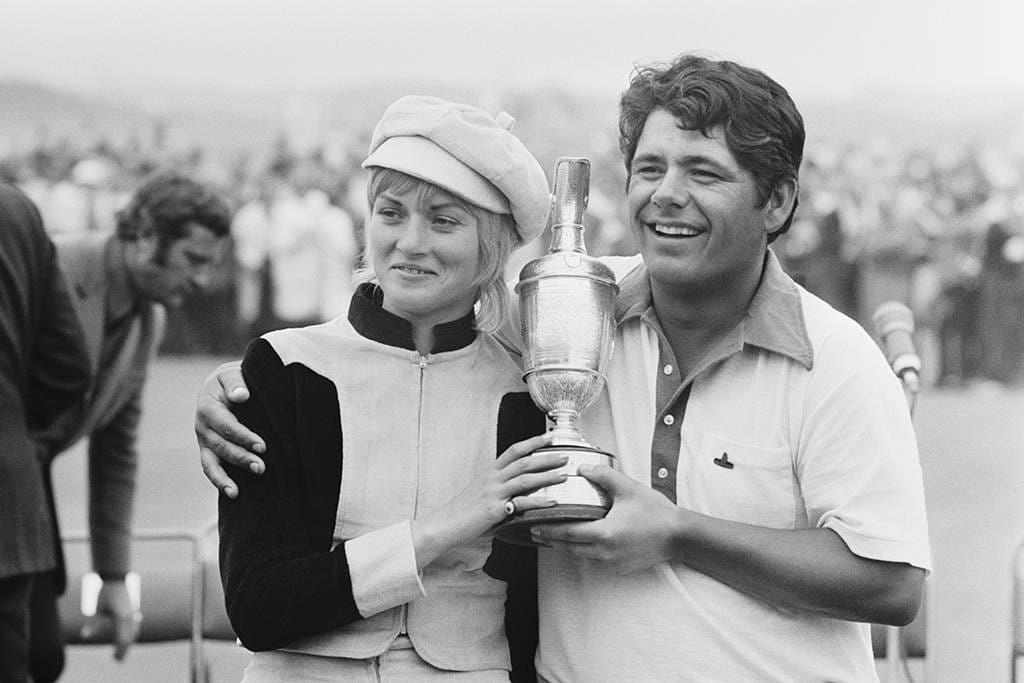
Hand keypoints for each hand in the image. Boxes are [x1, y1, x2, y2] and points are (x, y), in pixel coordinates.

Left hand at [80, 578, 140, 660]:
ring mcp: (133, 613)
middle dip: (124, 649)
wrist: (116, 576)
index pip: (123, 640)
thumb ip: (94, 624)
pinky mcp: (133, 610)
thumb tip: (85, 636)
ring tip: (121, 650)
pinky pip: (134, 625)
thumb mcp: (97, 609)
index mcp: (122, 618)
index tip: (115, 659)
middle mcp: (131, 616)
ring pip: (134, 632)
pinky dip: (131, 633)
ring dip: (129, 642)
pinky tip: (129, 636)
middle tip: (117, 660)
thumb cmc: (105, 592)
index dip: (120, 651)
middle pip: (130, 638)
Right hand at [195, 361, 265, 497]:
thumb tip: (242, 396)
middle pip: (221, 446)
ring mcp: (204, 441)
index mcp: (208, 407)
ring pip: (212, 462)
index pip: (226, 425)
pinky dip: (219, 481)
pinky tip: (233, 493)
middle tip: (261, 467)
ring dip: (226, 477)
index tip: (262, 446)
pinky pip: (210, 468)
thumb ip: (236, 382)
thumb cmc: (233, 380)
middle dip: (241, 458)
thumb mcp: (231, 374)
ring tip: (237, 491)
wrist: (224, 385)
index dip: (244, 437)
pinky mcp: (208, 450)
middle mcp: (202, 426)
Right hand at [412, 432, 567, 567]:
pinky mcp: (494, 509)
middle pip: (523, 461)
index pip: (514, 450)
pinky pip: (521, 503)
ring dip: (546, 476)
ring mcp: (494, 493)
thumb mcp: (482, 492)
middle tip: (565, 455)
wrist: (445, 525)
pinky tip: (553, 502)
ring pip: (524, 479)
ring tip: (564, 475)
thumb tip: (521, 489)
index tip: (550, 436)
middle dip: (546, 457)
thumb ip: (501, 488)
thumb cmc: (464, 512)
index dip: (533, 441)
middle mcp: (493, 478)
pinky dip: (539, 501)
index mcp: (490, 472)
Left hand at [530, 464, 683, 574]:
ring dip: (568, 545)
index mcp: (605, 534)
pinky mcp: (620, 567)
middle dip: (553, 539)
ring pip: (582, 554)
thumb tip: (582, 467)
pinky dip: (585, 550)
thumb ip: (603, 476)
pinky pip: (596, 559)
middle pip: (571, 547)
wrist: (678, 536)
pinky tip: (581, 540)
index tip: (534, 525)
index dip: (549, 530)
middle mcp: (606, 552)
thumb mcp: (628, 488)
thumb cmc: (655, 512)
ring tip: (554, 534)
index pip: (568, 534)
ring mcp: (613, 563)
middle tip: (536, 530)